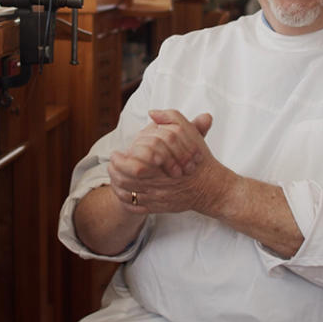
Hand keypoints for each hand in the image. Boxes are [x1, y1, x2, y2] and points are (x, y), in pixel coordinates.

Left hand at [108, 109, 231, 214]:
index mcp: (162, 166)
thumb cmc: (198, 159)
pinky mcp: (158, 208)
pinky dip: (124, 200)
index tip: (116, 153)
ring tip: (114, 174)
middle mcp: (158, 185)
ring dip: (116, 184)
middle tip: (112, 163)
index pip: (134, 167)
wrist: (210, 187)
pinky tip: (122, 190)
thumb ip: (172, 118)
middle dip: (114, 172)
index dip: (120, 161)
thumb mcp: (190, 133)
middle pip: (126, 182)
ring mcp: (157, 198)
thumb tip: (152, 112)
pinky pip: (134, 207)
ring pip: (128, 195)